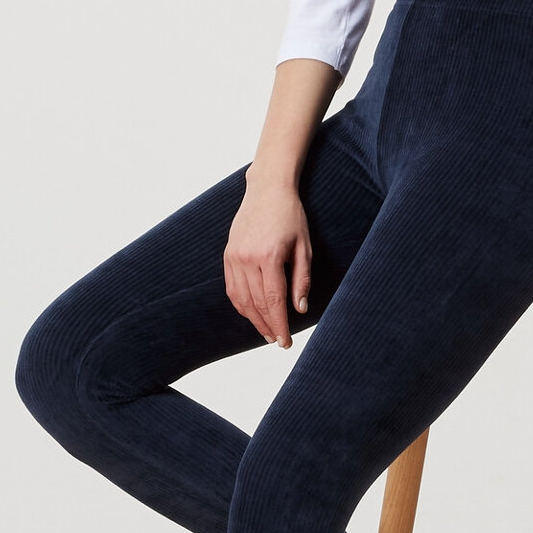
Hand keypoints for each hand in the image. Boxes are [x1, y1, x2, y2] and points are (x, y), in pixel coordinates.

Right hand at [226, 174, 311, 346]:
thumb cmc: (291, 216)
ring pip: (241, 299)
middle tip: (279, 341)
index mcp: (269, 256)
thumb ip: (302, 280)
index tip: (286, 342)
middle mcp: (247, 258)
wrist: (267, 190)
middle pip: (257, 304)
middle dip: (268, 326)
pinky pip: (232, 288)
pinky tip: (252, 314)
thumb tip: (299, 310)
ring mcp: (234, 257)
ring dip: (254, 320)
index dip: (280, 325)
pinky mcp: (228, 255)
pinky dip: (241, 305)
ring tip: (267, 332)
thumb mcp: (305, 247)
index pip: (273, 301)